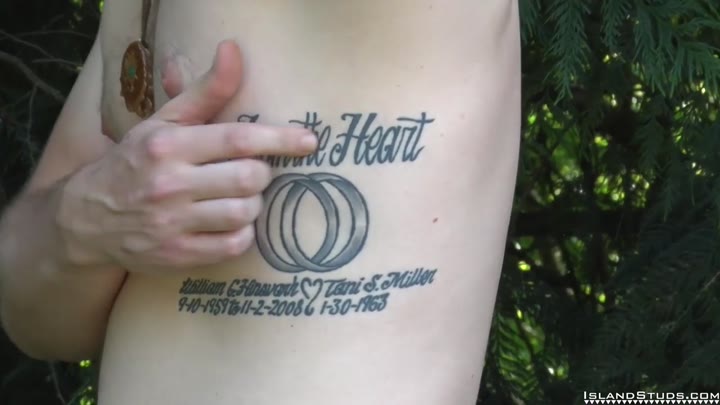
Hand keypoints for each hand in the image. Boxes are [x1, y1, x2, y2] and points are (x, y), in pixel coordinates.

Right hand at [58, 40, 315, 272]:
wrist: (88, 218)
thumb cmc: (137, 162)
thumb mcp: (164, 122)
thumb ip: (205, 91)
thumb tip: (233, 52)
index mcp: (168, 146)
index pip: (236, 139)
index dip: (279, 140)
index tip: (308, 140)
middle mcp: (169, 185)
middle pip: (248, 179)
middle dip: (262, 174)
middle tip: (253, 172)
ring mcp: (173, 224)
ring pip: (244, 213)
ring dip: (253, 204)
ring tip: (240, 197)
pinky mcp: (178, 255)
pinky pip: (233, 245)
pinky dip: (243, 233)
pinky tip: (231, 223)